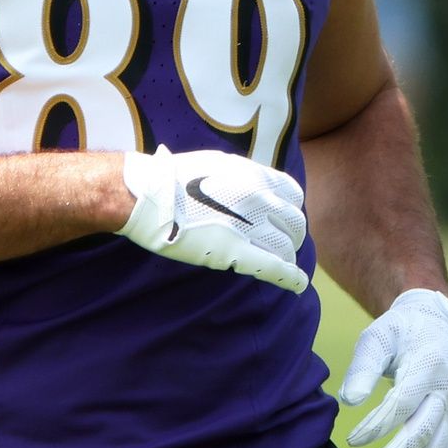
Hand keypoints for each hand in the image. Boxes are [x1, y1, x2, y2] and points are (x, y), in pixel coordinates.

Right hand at [117, 144, 307, 292]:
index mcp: (254, 175)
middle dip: (292, 234)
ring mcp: (249, 226)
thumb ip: (240, 175)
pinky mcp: (235, 253)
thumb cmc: (173, 176)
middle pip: (294, 222)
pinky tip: (298, 284)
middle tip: (283, 241)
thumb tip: (248, 183)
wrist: (148, 194)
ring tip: (283, 262)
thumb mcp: (216, 162)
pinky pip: (273, 267)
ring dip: (287, 254)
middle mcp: (259, 199)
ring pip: (286, 246)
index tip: (282, 216)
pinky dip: (291, 278)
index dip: (290, 208)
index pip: (292, 194)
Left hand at [340, 288, 447, 447]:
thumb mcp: (378, 337)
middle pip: (423, 431)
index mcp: (428, 365)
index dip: (378, 424)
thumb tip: (349, 400)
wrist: (436, 326)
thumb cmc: (401, 333)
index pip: (403, 402)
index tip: (351, 438)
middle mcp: (446, 392)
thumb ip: (364, 367)